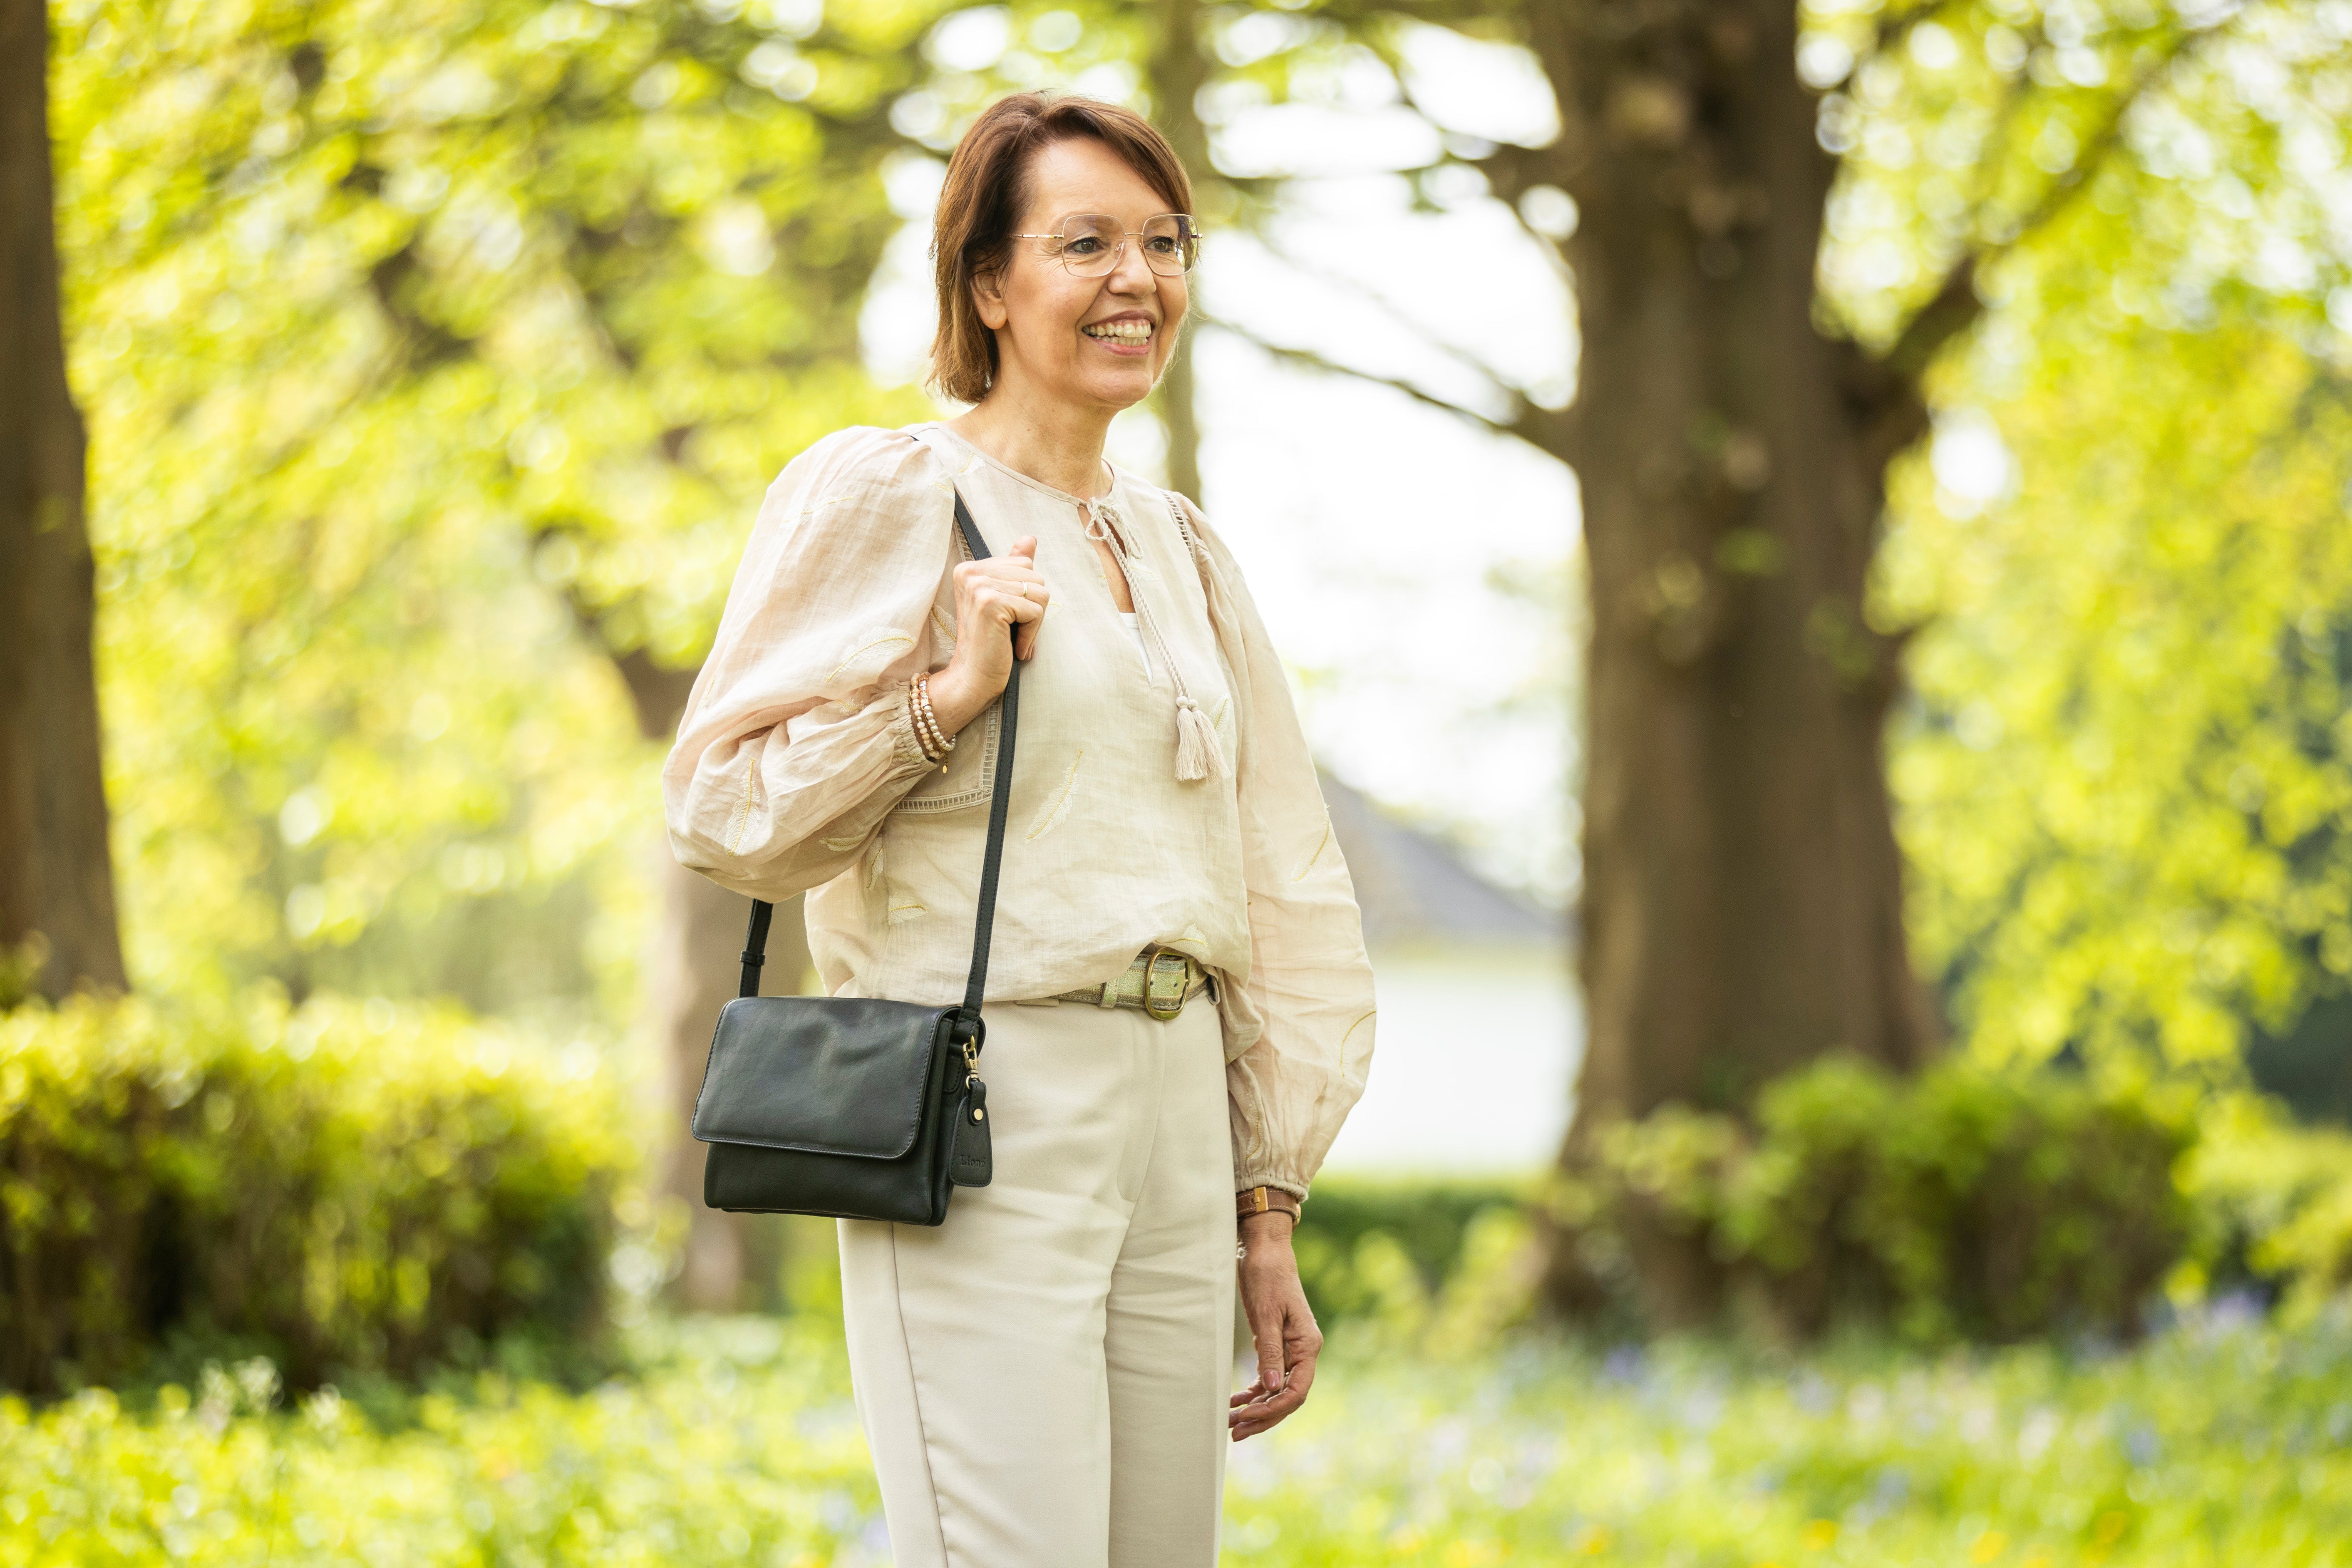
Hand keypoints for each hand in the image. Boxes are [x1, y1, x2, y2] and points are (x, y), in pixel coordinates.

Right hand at [927, 534, 1048, 734]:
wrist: (972, 679)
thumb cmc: (990, 644)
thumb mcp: (1005, 601)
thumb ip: (1014, 569)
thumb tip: (1029, 538)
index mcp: (970, 568)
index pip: (1024, 563)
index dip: (1026, 594)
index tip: (1007, 617)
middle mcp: (970, 572)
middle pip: (1034, 574)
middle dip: (1033, 606)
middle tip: (1011, 630)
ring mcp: (979, 585)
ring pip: (1039, 591)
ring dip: (1034, 621)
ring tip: (1012, 638)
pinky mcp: (990, 603)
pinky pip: (1036, 609)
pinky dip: (1032, 633)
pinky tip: (1014, 647)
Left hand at [1230, 1211, 1320, 1441]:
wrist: (1265, 1249)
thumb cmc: (1267, 1276)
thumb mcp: (1266, 1313)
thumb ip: (1271, 1351)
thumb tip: (1272, 1389)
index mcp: (1307, 1345)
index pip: (1296, 1391)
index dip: (1273, 1409)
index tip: (1246, 1419)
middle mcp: (1303, 1350)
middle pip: (1287, 1397)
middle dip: (1262, 1417)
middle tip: (1234, 1432)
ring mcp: (1291, 1348)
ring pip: (1277, 1389)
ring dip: (1256, 1407)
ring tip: (1230, 1422)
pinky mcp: (1277, 1343)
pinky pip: (1270, 1376)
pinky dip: (1254, 1391)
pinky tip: (1237, 1401)